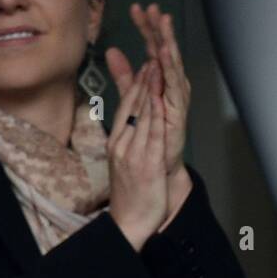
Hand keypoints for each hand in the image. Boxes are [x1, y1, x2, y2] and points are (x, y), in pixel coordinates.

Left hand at [106, 3, 190, 177]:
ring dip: (168, 44)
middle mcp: (170, 86)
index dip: (145, 28)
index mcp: (159, 80)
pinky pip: (173, 89)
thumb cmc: (150, 137)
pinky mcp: (178, 113)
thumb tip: (112, 52)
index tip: (137, 8)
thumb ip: (124, 76)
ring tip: (163, 26)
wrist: (158, 169)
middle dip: (159, 29)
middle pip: (164, 51)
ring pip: (172, 65)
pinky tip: (164, 57)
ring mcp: (175, 99)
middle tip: (154, 9)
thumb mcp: (132, 100)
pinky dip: (169, 72)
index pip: (152, 47)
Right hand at [107, 62, 168, 251]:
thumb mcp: (126, 162)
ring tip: (158, 67)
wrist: (129, 222)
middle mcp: (121, 145)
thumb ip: (131, 139)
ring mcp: (133, 153)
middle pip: (132, 106)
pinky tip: (160, 97)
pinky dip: (155, 113)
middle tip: (153, 55)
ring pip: (141, 115)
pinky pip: (151, 133)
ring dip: (149, 89)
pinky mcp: (146, 163)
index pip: (125, 108)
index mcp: (116, 143)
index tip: (145, 66)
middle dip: (143, 79)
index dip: (136, 85)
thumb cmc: (131, 194)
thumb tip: (132, 121)